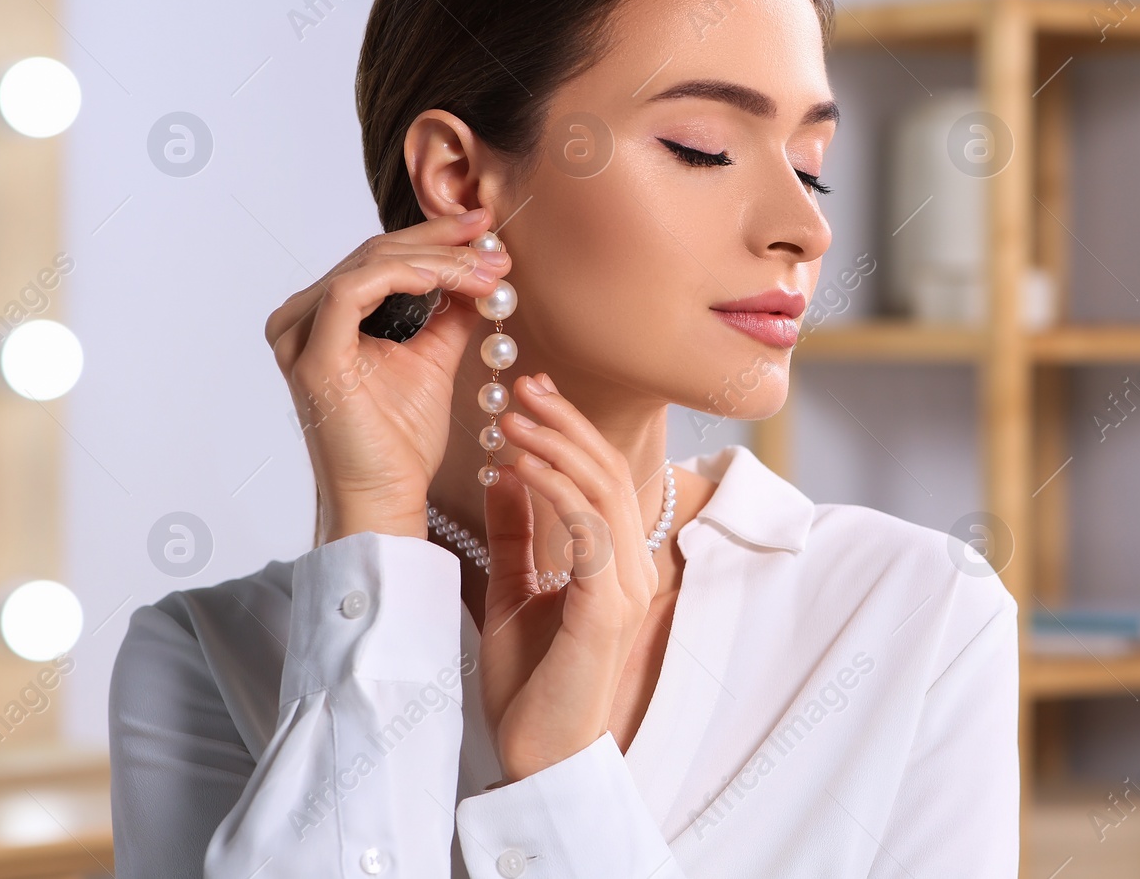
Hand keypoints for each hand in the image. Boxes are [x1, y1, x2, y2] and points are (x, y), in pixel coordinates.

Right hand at [265, 207, 511, 542]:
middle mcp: (302, 319)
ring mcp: (300, 335)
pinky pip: (354, 290)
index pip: (382, 257)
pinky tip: (448, 279)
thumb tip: (482, 271)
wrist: (386, 496)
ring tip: (488, 270)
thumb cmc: (401, 440)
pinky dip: (406, 275)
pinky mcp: (312, 355)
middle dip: (444, 244)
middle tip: (495, 244)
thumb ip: (449, 313)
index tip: (484, 227)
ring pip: (371, 264)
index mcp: (325, 317)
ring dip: (438, 260)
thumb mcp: (435, 359)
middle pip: (377, 253)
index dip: (435, 236)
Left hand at [477, 373, 658, 781]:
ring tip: (509, 414)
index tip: (530, 391)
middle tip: (521, 381)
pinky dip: (555, 490)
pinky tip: (520, 466)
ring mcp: (626, 588)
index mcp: (617, 564)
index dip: (570, 430)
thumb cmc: (530, 684)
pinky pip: (589, 531)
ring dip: (555, 445)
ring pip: (603, 492)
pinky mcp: (608, 608)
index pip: (604, 478)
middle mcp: (633, 569)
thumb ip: (517, 535)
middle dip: (564, 422)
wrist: (535, 757)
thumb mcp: (515, 591)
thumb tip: (506, 473)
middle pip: (609, 473)